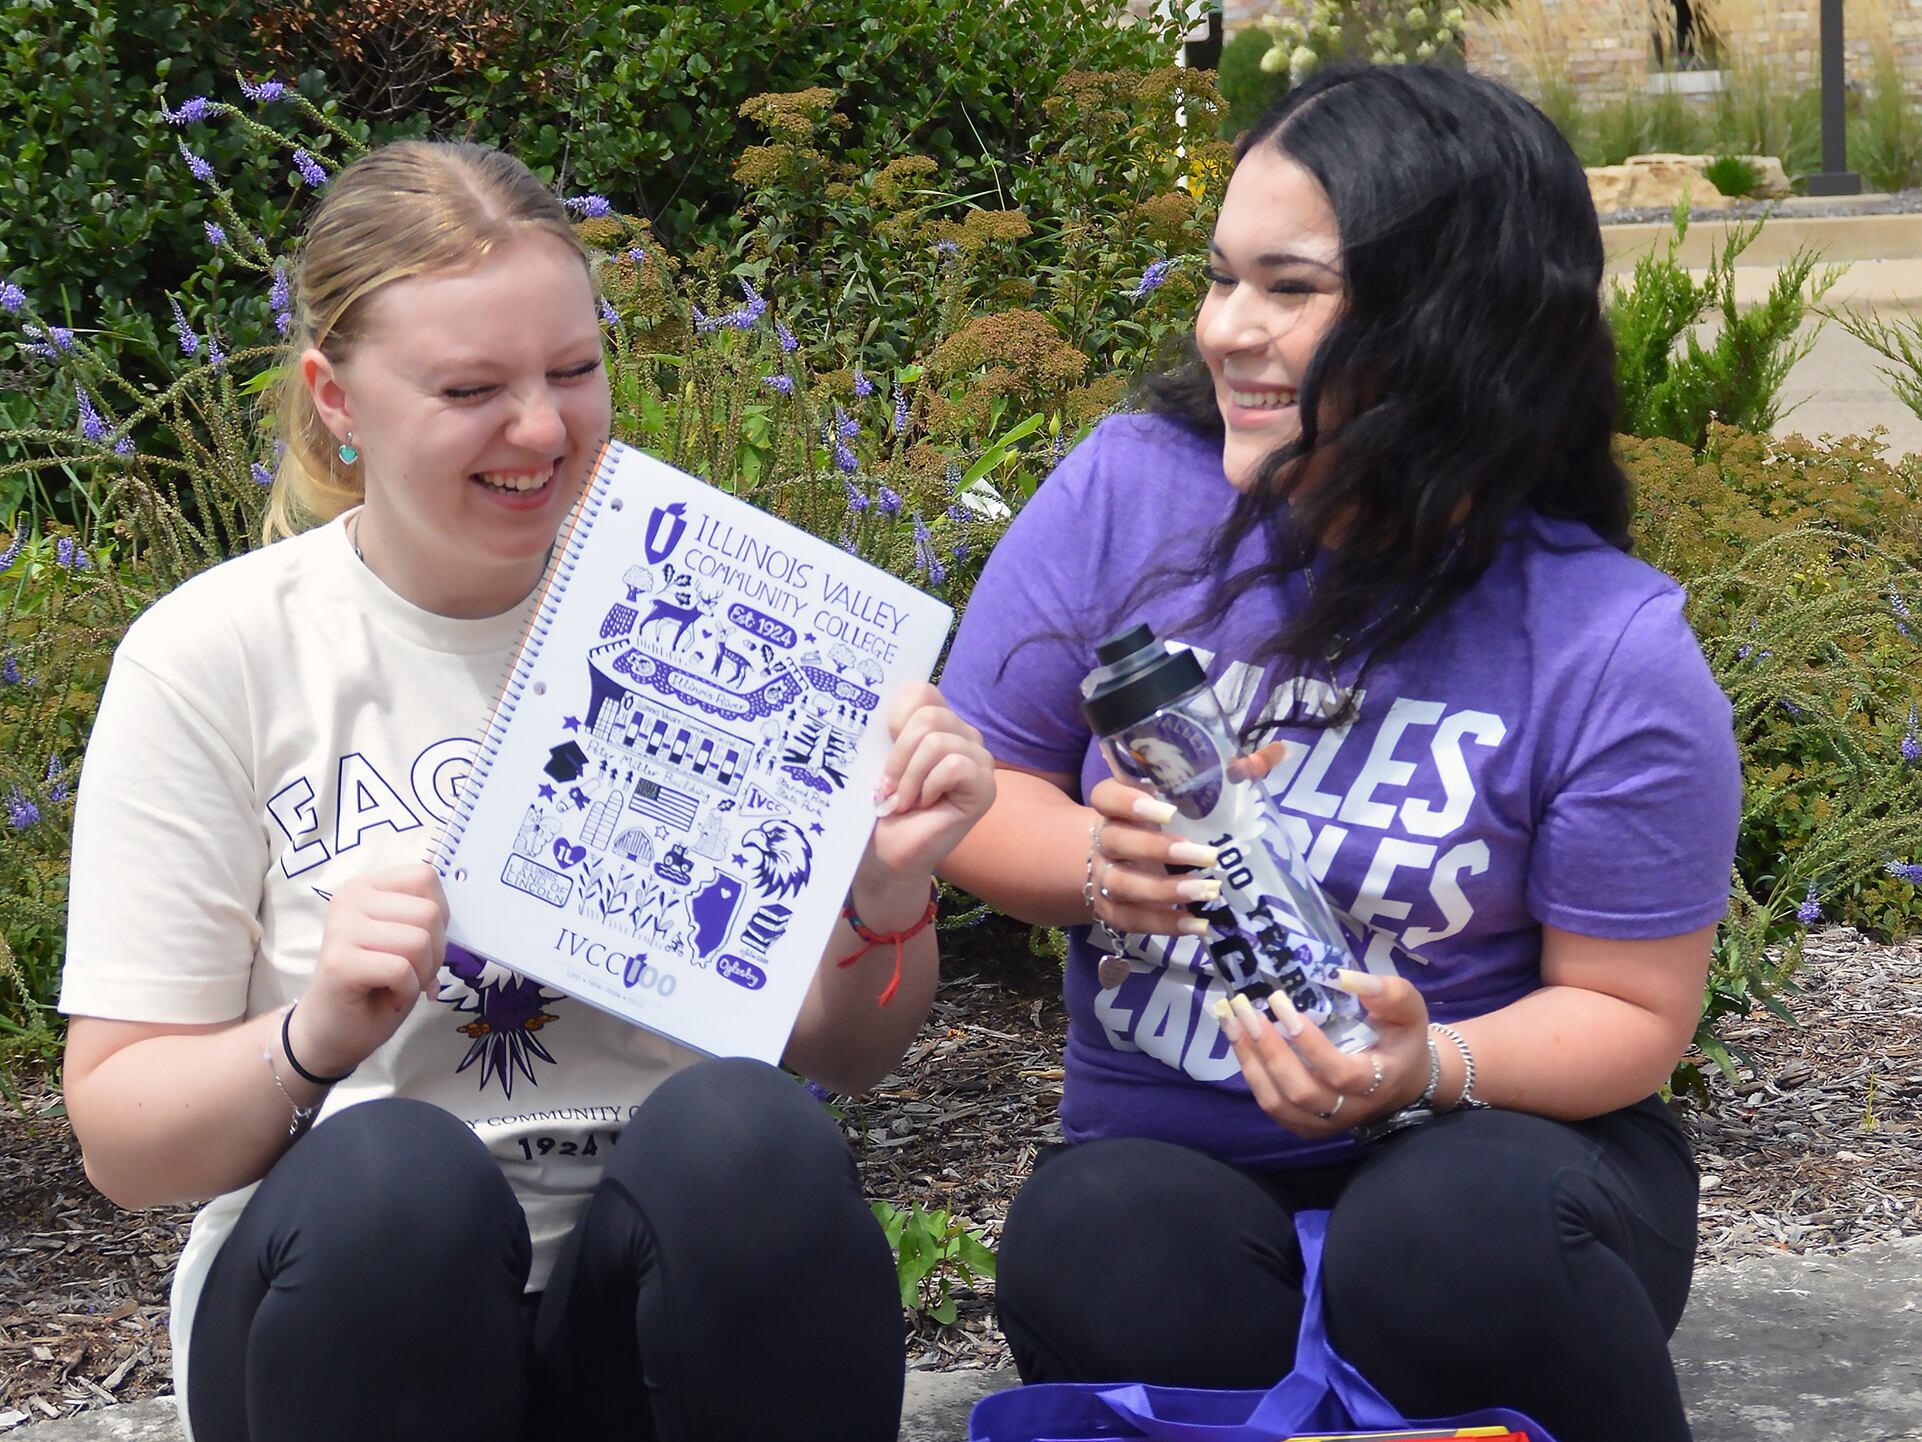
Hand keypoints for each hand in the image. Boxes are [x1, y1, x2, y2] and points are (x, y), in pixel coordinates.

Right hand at [291, 862, 447, 1077]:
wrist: (331, 1031)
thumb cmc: (376, 984)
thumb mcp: (407, 940)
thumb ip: (426, 917)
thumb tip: (456, 909)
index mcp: (367, 887)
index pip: (425, 877)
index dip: (440, 915)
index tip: (422, 942)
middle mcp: (350, 899)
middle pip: (429, 913)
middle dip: (434, 952)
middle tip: (411, 973)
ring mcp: (341, 928)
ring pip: (419, 941)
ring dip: (421, 973)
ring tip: (398, 984)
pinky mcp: (340, 961)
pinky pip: (401, 970)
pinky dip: (407, 991)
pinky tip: (389, 997)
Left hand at [863, 683, 995, 885]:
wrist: (885, 854)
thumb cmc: (880, 807)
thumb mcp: (877, 757)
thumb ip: (889, 726)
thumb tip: (880, 699)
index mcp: (939, 723)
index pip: (921, 691)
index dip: (895, 716)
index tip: (881, 747)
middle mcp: (964, 736)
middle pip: (928, 716)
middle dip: (898, 755)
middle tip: (887, 787)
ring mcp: (979, 760)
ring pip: (937, 741)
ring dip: (909, 777)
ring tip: (903, 801)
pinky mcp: (986, 786)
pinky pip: (953, 766)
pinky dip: (928, 787)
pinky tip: (925, 805)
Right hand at [1083, 776, 1239, 939]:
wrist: (1116, 861)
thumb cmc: (1156, 824)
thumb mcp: (1169, 802)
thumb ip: (1200, 786)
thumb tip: (1255, 763)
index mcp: (1113, 807)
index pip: (1105, 797)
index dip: (1129, 802)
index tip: (1169, 812)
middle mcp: (1103, 840)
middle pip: (1116, 841)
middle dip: (1159, 849)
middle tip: (1209, 855)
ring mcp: (1103, 876)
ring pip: (1122, 883)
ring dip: (1165, 890)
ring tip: (1207, 890)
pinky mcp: (1110, 909)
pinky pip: (1131, 920)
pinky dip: (1165, 924)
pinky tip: (1199, 924)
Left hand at [1216, 969, 1431, 1140]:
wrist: (1403, 1080)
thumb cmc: (1402, 1038)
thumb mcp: (1408, 1010)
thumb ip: (1388, 993)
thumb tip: (1344, 978)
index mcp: (1379, 1080)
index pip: (1341, 1073)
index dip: (1310, 1046)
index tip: (1284, 1008)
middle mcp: (1352, 1109)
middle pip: (1302, 1093)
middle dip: (1270, 1052)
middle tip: (1247, 1012)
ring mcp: (1327, 1122)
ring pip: (1280, 1105)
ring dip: (1252, 1063)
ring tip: (1233, 1023)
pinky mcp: (1307, 1125)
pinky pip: (1273, 1108)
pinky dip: (1252, 1075)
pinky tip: (1240, 1041)